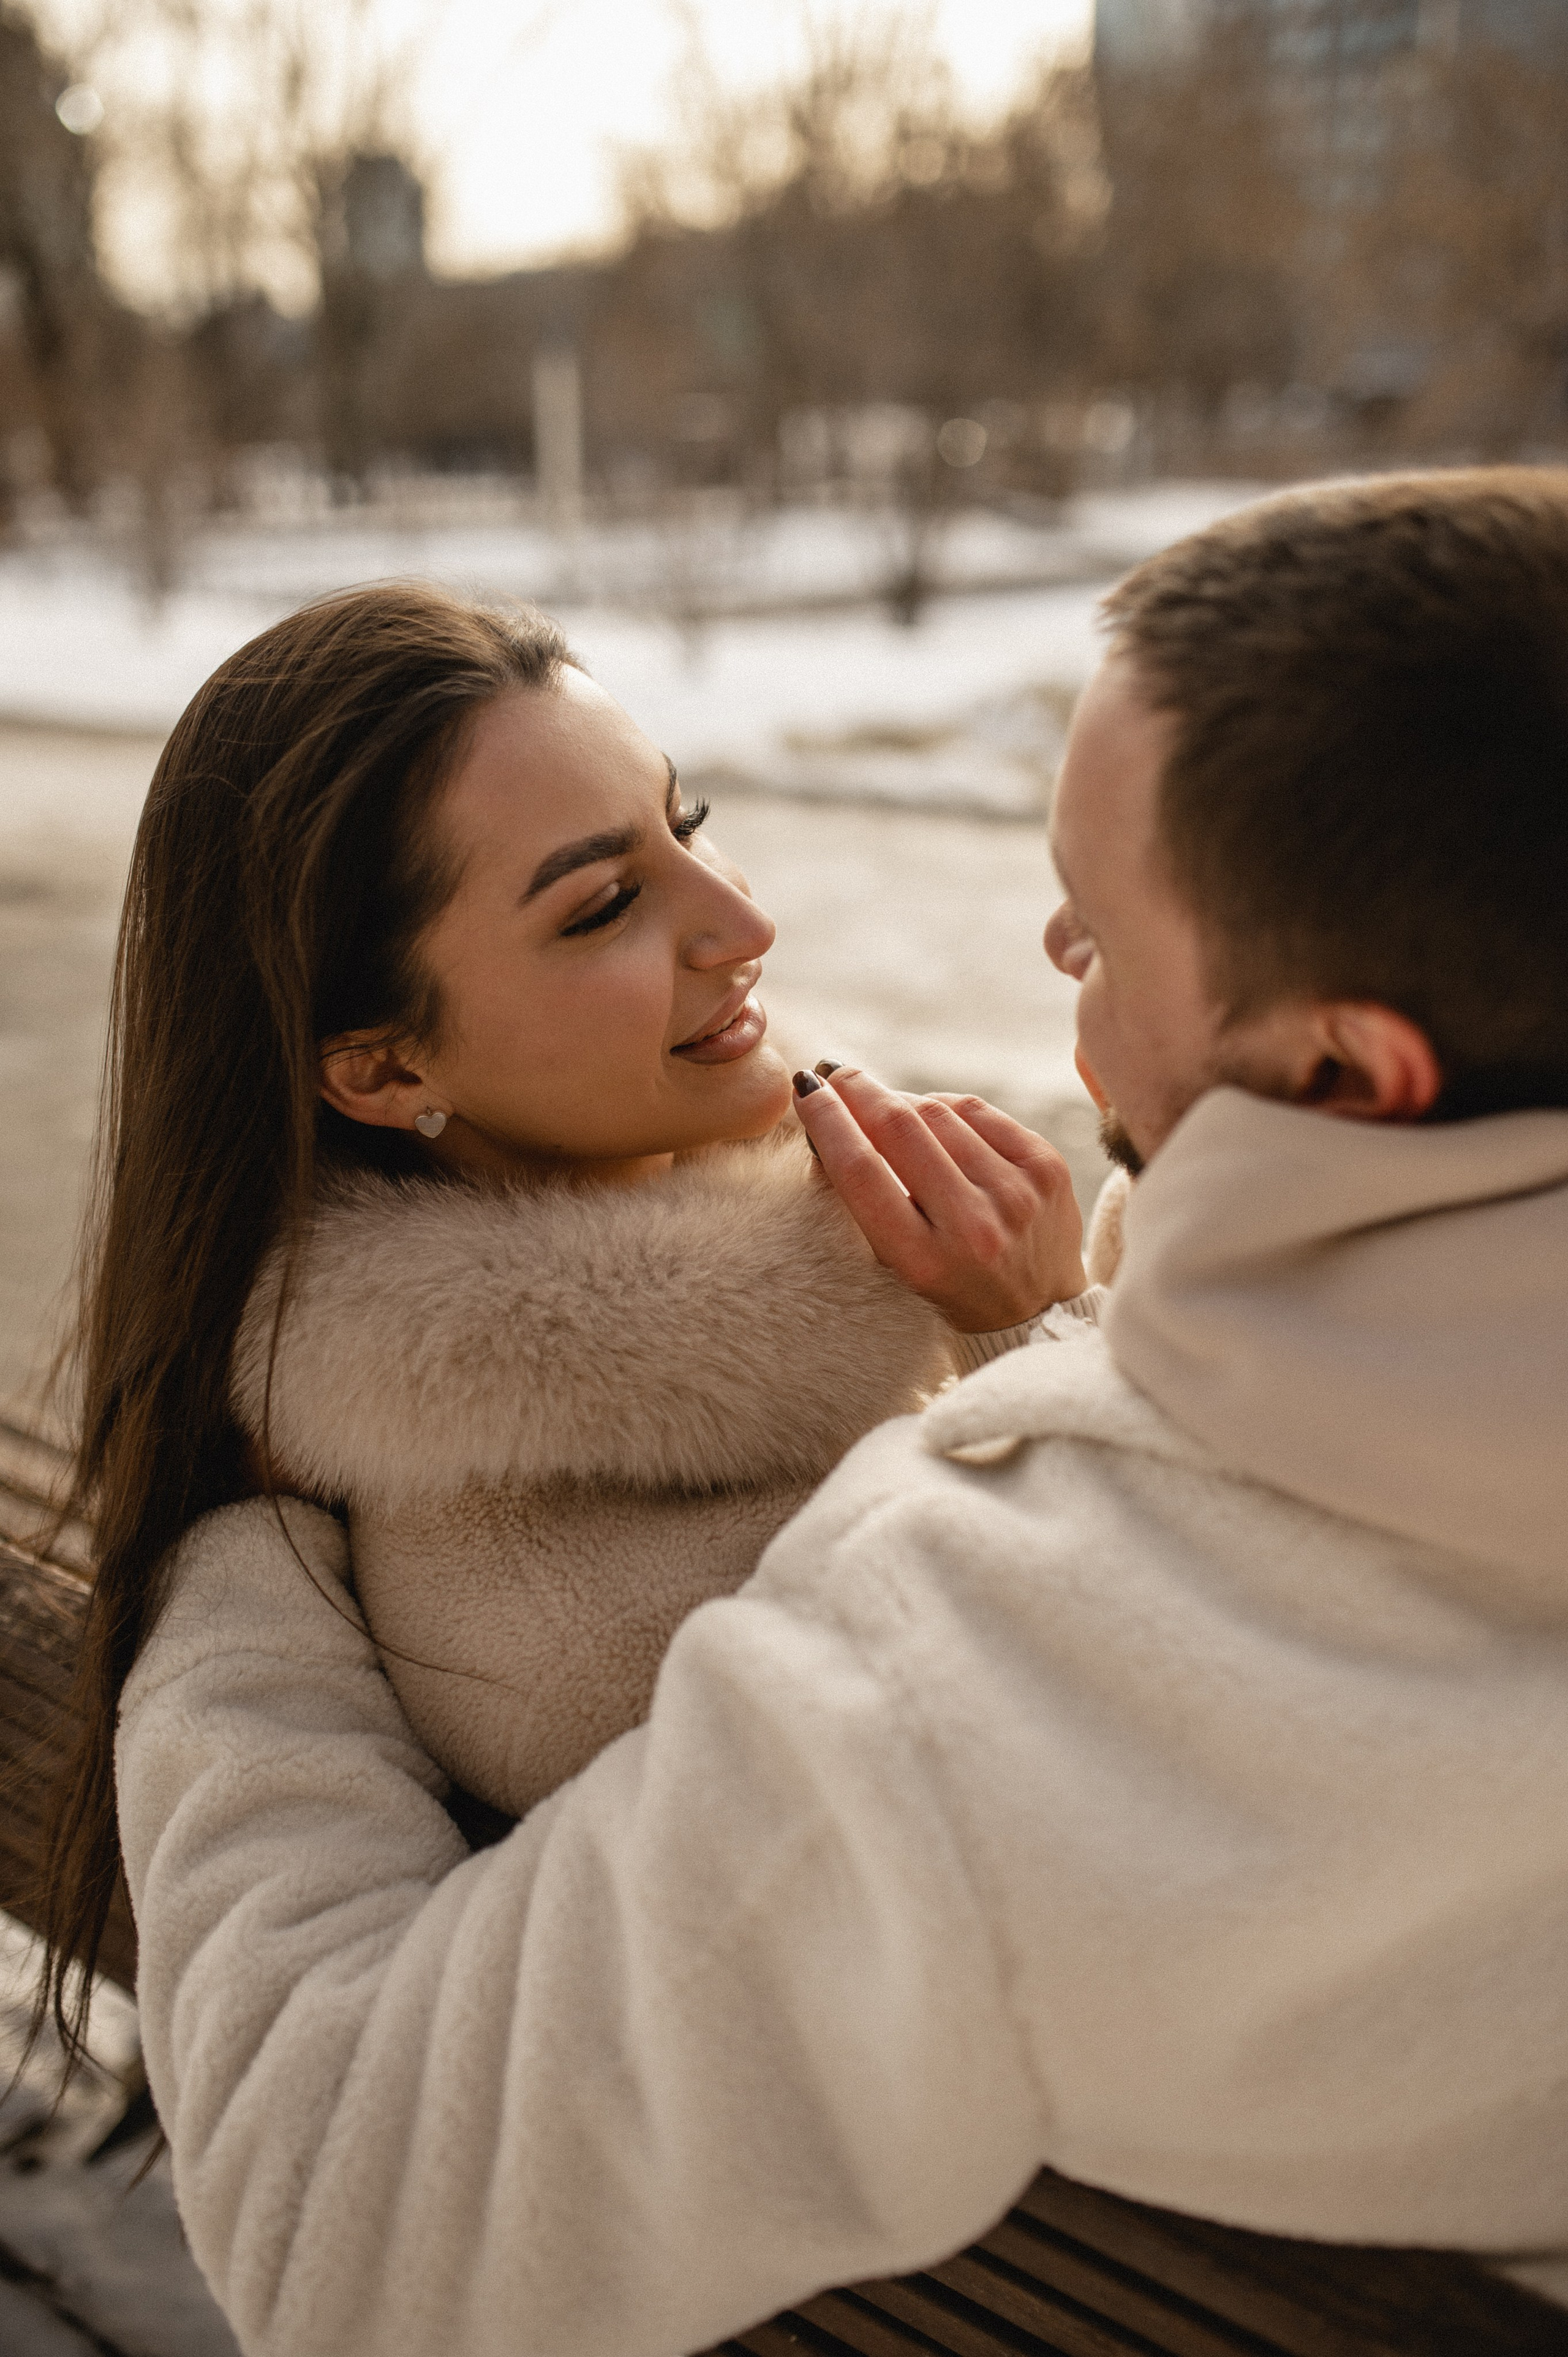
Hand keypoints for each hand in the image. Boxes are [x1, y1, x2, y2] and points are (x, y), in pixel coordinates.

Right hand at [793, 1067, 1085, 1332]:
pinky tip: (932, 1115)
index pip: (861, 1171)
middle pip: (900, 1127)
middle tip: (834, 1074)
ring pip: (938, 1112)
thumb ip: (867, 1198)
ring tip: (884, 1106)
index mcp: (925, 1261)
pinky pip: (979, 1112)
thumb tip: (832, 1114)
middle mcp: (974, 1226)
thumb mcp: (897, 1261)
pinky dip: (946, 1106)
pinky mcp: (1047, 1168)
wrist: (1038, 1313)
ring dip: (901, 1101)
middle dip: (858, 1091)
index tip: (806, 1090)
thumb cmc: (950, 1285)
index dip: (827, 1121)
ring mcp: (1017, 1193)